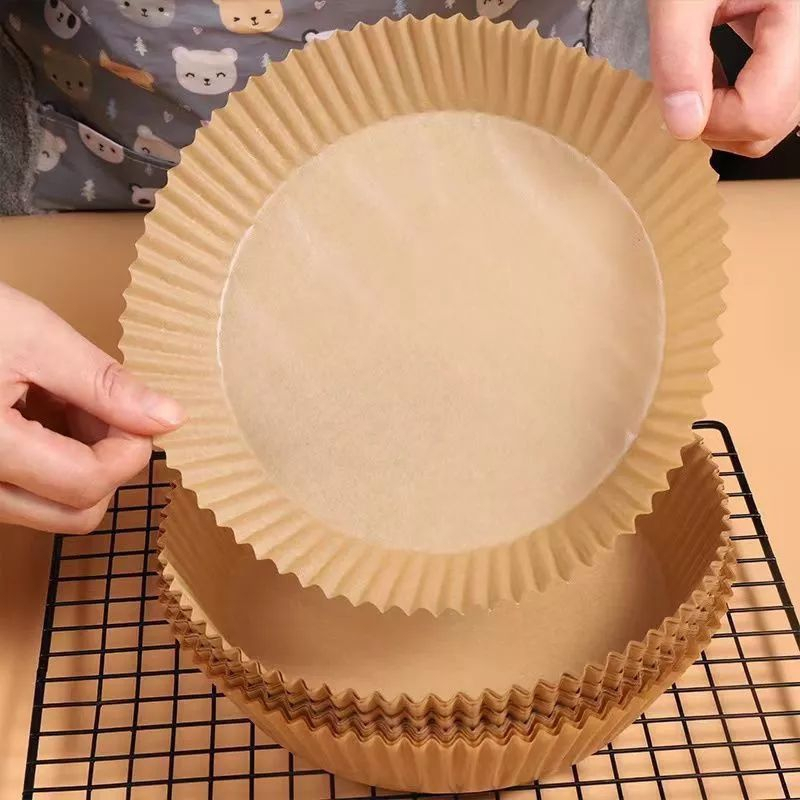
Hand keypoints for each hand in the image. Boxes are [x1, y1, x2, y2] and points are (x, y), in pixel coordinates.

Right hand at [0, 282, 183, 533]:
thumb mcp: (34, 336)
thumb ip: (104, 385)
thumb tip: (168, 419)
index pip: (88, 484)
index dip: (130, 448)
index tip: (135, 409)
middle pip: (78, 511)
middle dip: (110, 461)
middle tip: (105, 407)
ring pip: (56, 508)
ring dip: (83, 462)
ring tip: (66, 401)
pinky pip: (29, 494)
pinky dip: (54, 461)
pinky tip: (43, 411)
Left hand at [649, 0, 799, 155]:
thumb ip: (679, 56)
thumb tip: (683, 126)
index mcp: (799, 18)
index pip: (762, 112)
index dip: (711, 120)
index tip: (678, 94)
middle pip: (772, 124)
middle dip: (718, 124)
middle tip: (685, 89)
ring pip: (774, 119)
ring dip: (727, 118)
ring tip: (698, 81)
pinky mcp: (792, 49)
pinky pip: (773, 97)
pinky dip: (738, 102)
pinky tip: (713, 77)